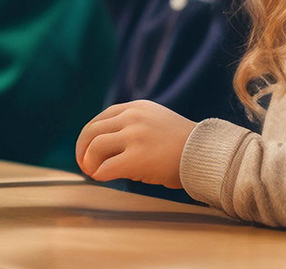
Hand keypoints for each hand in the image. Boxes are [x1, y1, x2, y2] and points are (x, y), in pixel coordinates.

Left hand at [75, 100, 195, 186]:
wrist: (203, 152)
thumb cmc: (179, 143)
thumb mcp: (154, 121)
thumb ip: (133, 124)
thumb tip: (104, 145)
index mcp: (137, 107)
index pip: (101, 118)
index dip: (89, 136)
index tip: (89, 151)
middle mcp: (133, 116)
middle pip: (91, 131)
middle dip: (82, 150)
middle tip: (85, 165)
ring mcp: (135, 136)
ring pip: (94, 147)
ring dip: (89, 163)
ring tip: (94, 172)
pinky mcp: (136, 157)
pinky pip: (104, 167)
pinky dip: (99, 174)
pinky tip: (104, 177)